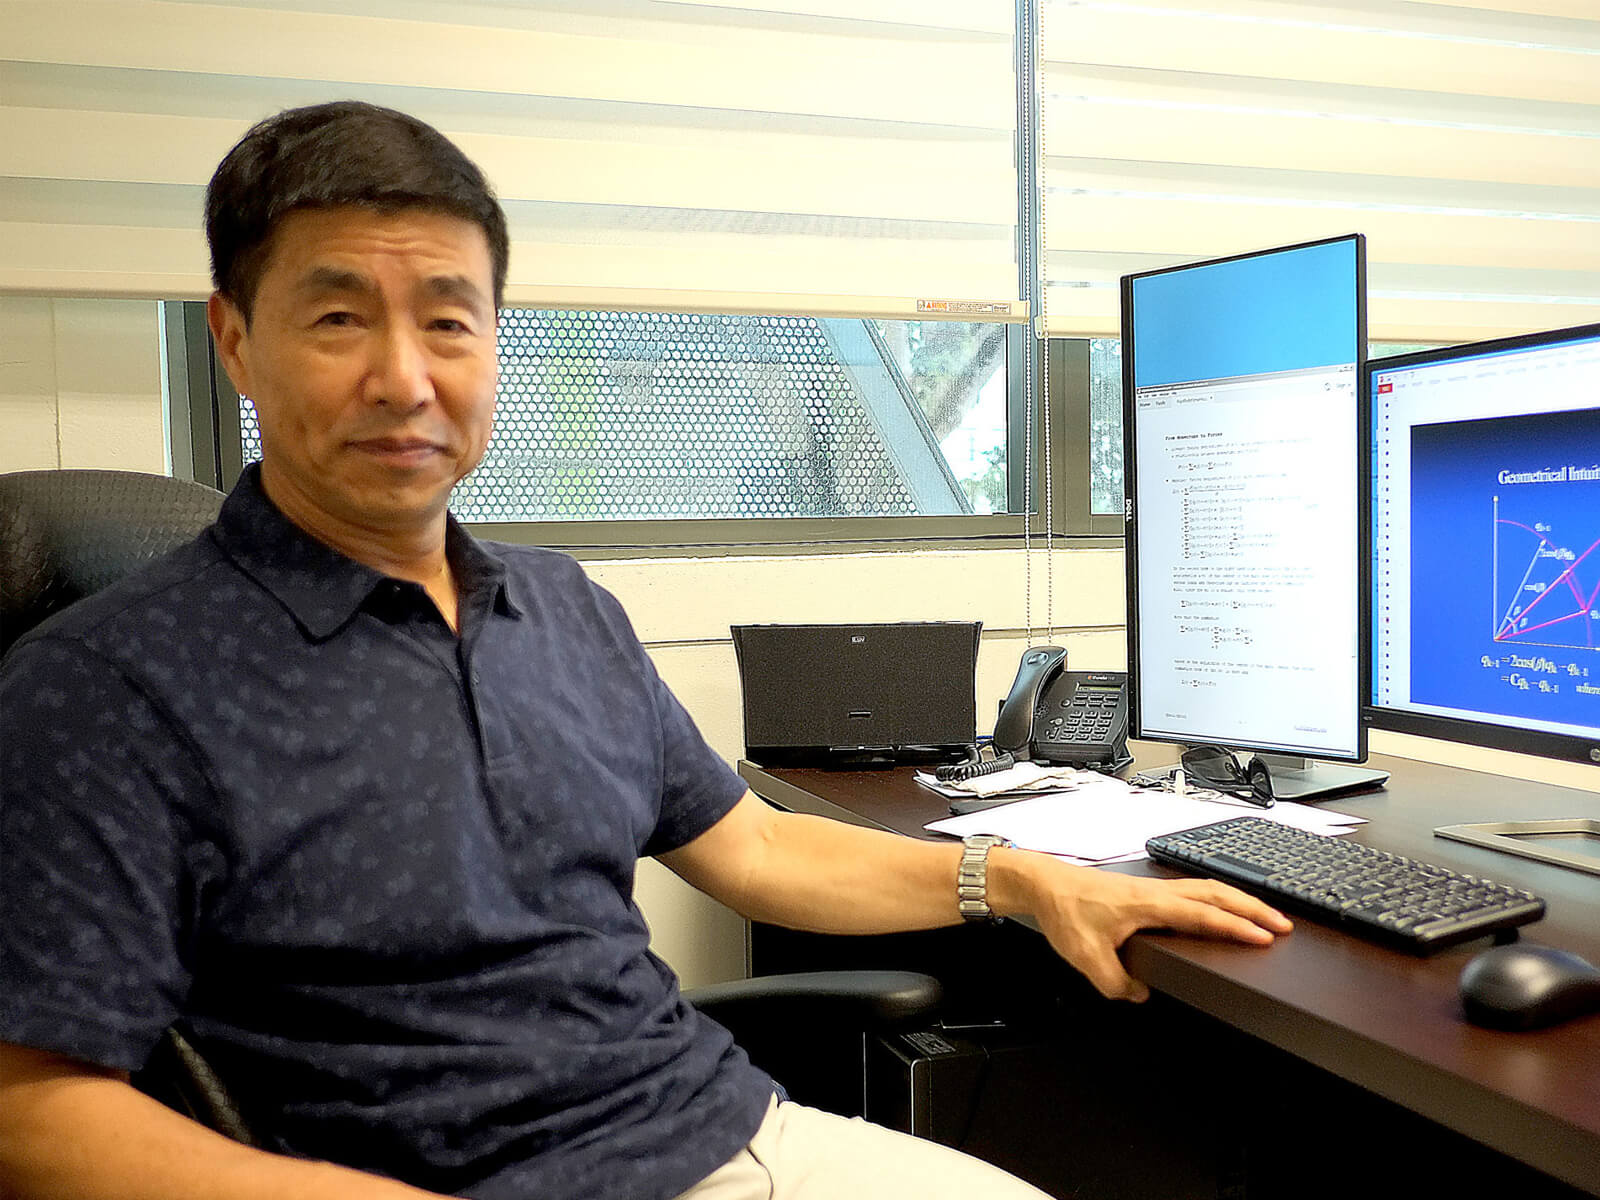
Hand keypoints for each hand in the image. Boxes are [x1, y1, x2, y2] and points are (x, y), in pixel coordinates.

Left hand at [992, 849, 1291, 1001]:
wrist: (1044, 884)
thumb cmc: (1064, 911)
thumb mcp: (1085, 957)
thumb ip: (1115, 983)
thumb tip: (1140, 995)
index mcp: (1147, 903)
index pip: (1202, 915)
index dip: (1235, 927)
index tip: (1264, 937)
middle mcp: (1155, 891)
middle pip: (1215, 894)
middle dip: (1252, 909)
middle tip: (1283, 925)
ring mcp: (1152, 888)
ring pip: (1206, 888)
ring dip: (1238, 901)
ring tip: (1264, 917)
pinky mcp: (1146, 891)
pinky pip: (1192, 891)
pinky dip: (1216, 898)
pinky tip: (1221, 910)